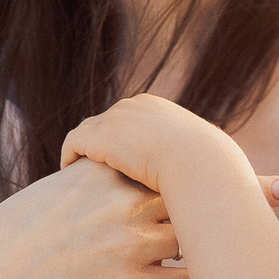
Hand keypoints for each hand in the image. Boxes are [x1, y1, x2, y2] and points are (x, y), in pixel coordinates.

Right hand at [0, 155, 278, 278]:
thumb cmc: (13, 242)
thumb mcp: (55, 195)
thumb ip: (97, 181)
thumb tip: (127, 175)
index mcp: (103, 172)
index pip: (167, 160)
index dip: (209, 161)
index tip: (241, 158)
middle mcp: (121, 202)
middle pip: (197, 191)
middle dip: (245, 189)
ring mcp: (127, 245)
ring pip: (204, 237)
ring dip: (249, 238)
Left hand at [61, 93, 243, 193]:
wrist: (197, 161)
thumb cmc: (207, 164)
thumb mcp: (203, 154)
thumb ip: (194, 155)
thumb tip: (208, 166)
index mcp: (154, 106)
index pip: (127, 118)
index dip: (119, 138)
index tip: (117, 159)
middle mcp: (131, 105)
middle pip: (104, 122)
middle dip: (98, 142)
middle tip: (91, 166)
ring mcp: (112, 119)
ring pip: (87, 132)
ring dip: (81, 150)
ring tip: (77, 171)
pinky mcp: (98, 136)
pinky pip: (73, 144)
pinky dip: (69, 156)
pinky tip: (69, 173)